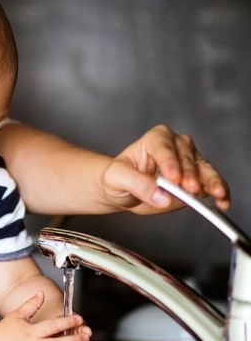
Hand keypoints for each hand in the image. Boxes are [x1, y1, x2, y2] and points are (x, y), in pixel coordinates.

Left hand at [101, 124, 229, 213]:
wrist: (123, 190)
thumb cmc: (118, 178)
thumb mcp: (117, 179)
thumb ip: (138, 185)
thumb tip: (161, 196)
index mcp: (156, 139)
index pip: (164, 148)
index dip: (169, 162)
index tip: (173, 177)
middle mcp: (176, 146)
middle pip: (186, 158)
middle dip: (189, 175)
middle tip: (189, 190)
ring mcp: (190, 161)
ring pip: (204, 170)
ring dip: (210, 182)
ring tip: (215, 194)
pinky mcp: (198, 178)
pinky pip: (212, 184)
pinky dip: (219, 192)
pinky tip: (222, 201)